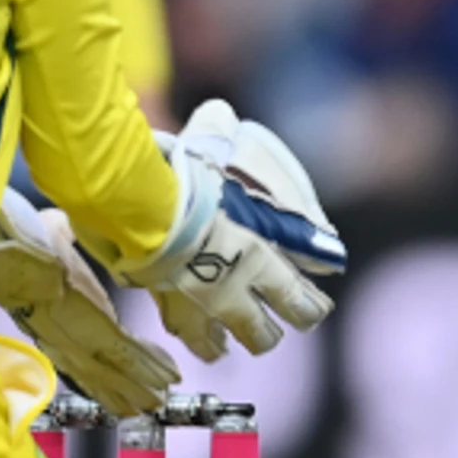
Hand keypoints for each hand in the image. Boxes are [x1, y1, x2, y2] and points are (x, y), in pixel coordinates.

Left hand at [0, 187, 176, 415]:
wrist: (11, 255)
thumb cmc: (21, 244)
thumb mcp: (48, 238)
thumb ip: (60, 236)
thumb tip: (62, 224)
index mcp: (56, 317)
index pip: (84, 349)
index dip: (102, 368)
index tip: (113, 376)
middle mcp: (67, 336)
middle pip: (101, 372)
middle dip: (124, 389)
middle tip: (147, 405)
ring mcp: (82, 337)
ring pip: (115, 370)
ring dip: (138, 385)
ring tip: (157, 400)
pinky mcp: (95, 331)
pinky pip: (126, 355)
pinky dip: (147, 367)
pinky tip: (166, 378)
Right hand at [115, 100, 347, 357]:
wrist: (139, 207)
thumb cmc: (185, 175)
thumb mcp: (213, 144)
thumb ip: (220, 132)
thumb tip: (218, 113)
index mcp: (264, 253)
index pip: (300, 292)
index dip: (311, 302)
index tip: (317, 301)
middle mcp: (240, 284)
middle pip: (272, 324)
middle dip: (285, 324)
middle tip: (292, 322)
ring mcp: (205, 301)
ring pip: (232, 337)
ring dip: (238, 339)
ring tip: (237, 343)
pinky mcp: (169, 306)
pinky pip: (188, 332)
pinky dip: (197, 338)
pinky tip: (199, 341)